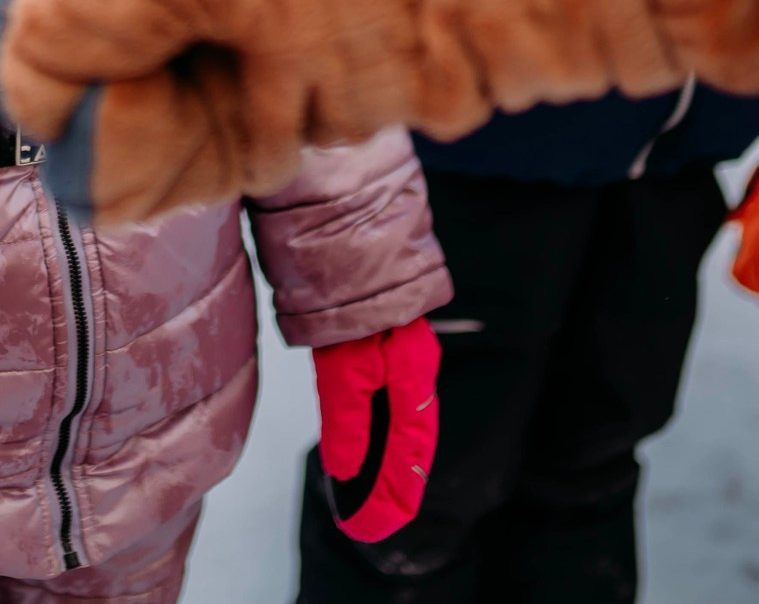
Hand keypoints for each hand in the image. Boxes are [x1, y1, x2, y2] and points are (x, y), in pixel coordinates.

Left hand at [315, 317, 440, 543]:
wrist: (347, 232)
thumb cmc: (350, 295)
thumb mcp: (345, 365)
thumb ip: (348, 418)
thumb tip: (346, 472)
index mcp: (413, 377)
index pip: (411, 449)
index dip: (396, 491)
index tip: (372, 527)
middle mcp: (411, 370)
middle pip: (407, 440)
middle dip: (390, 485)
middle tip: (366, 523)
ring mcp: (397, 357)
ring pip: (395, 420)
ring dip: (382, 460)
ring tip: (361, 496)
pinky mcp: (376, 345)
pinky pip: (382, 399)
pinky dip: (371, 429)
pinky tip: (358, 440)